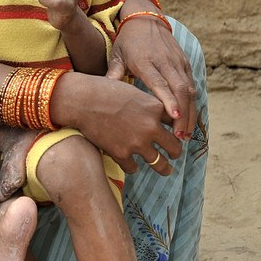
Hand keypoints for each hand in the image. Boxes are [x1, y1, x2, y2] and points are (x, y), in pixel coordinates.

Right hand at [53, 72, 182, 174]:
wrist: (82, 101)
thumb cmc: (105, 91)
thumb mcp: (134, 91)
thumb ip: (150, 105)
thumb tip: (161, 117)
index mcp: (156, 108)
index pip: (177, 123)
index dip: (177, 129)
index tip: (177, 134)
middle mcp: (150, 127)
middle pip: (175, 147)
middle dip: (176, 152)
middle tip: (175, 154)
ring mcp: (136, 143)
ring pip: (160, 164)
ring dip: (164, 167)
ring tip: (165, 169)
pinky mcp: (121, 154)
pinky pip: (134, 168)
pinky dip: (133, 166)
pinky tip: (131, 163)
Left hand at [106, 16, 196, 138]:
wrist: (145, 20)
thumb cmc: (127, 43)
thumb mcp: (116, 56)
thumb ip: (113, 75)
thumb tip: (102, 94)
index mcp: (146, 61)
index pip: (160, 83)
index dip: (168, 100)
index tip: (173, 118)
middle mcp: (165, 62)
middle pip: (180, 89)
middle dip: (183, 114)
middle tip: (179, 136)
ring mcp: (177, 62)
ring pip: (189, 89)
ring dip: (190, 112)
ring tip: (185, 133)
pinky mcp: (185, 62)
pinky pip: (192, 85)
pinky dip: (193, 103)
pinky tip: (190, 119)